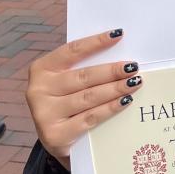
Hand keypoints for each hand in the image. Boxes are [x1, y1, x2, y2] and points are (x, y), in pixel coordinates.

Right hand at [26, 29, 141, 169]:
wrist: (55, 139)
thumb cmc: (66, 101)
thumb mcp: (66, 82)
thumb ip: (84, 67)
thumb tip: (119, 53)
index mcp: (41, 69)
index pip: (72, 51)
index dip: (96, 42)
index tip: (119, 34)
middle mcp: (39, 90)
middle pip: (84, 76)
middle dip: (112, 71)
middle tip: (133, 67)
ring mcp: (45, 114)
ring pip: (89, 97)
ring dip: (115, 89)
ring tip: (135, 82)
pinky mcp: (56, 135)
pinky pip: (91, 117)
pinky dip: (110, 108)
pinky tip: (125, 101)